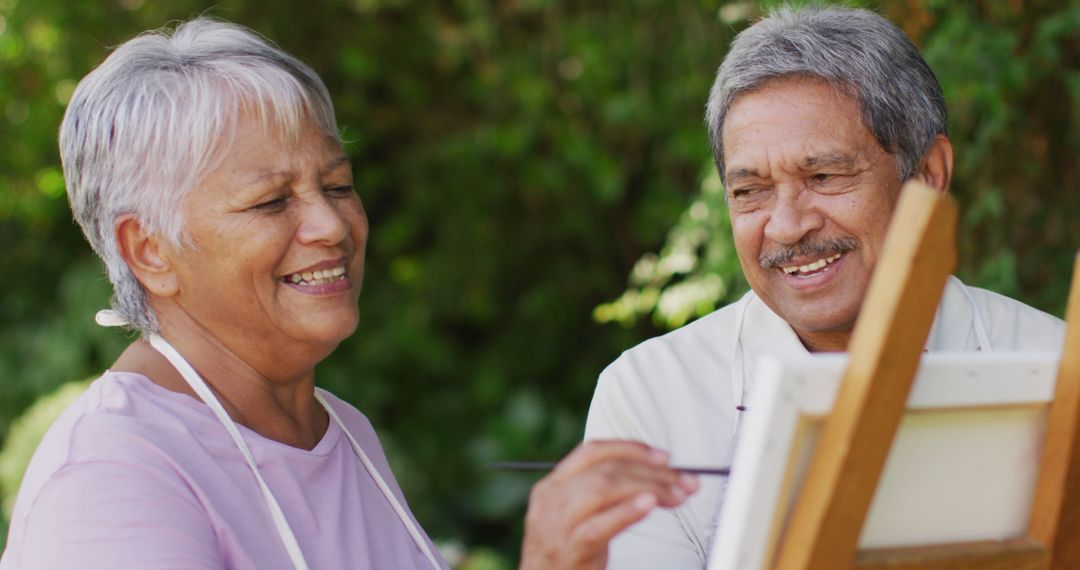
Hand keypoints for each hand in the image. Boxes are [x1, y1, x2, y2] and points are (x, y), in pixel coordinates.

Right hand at [519, 441, 698, 569]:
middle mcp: (552, 498)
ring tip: (676, 495)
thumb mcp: (576, 514)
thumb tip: (653, 476)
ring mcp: (558, 523)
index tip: (664, 457)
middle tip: (683, 480)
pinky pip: (601, 525)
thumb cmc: (566, 551)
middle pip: (606, 470)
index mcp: (553, 484)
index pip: (593, 451)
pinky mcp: (570, 548)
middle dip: (651, 471)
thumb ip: (602, 492)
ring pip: (605, 488)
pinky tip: (649, 505)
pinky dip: (628, 511)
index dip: (631, 448)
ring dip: (649, 487)